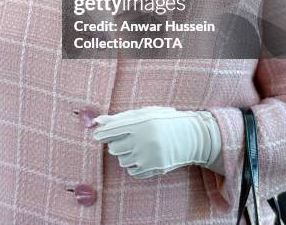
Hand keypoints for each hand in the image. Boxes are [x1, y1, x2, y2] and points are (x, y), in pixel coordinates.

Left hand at [93, 106, 221, 178]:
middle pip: (114, 148)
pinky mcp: (153, 168)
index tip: (96, 135)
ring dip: (126, 154)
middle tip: (127, 138)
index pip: (112, 131)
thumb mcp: (144, 114)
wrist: (189, 136)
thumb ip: (120, 118)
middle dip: (117, 144)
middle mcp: (143, 140)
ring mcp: (148, 156)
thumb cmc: (163, 122)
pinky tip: (144, 156)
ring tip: (139, 146)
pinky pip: (132, 171)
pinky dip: (134, 165)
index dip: (101, 133)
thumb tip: (98, 121)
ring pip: (122, 161)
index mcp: (140, 123)